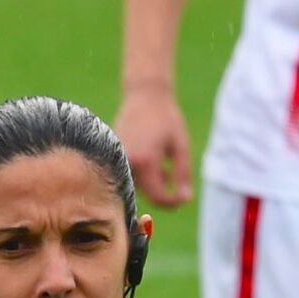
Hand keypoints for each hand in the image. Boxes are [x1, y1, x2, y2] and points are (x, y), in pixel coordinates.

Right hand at [115, 85, 192, 209]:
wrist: (145, 94)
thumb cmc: (167, 119)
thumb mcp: (181, 147)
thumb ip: (183, 174)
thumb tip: (185, 199)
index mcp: (146, 160)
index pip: (156, 196)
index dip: (171, 203)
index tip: (182, 198)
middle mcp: (127, 161)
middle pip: (144, 194)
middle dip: (162, 193)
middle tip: (178, 185)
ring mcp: (117, 158)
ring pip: (135, 185)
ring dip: (152, 183)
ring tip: (166, 167)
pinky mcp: (113, 154)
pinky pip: (127, 174)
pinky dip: (143, 174)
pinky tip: (155, 160)